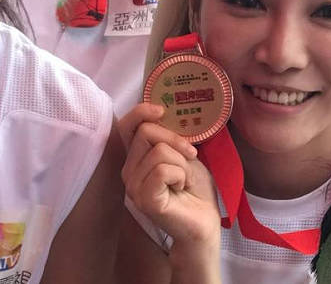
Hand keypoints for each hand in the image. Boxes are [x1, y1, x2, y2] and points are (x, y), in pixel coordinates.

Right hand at [119, 103, 220, 248]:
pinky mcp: (144, 199)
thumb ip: (167, 138)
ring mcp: (133, 187)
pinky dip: (180, 175)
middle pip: (146, 132)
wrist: (205, 220)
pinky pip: (163, 170)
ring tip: (184, 181)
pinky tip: (181, 189)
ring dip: (182, 164)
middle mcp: (129, 171)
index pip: (126, 127)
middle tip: (189, 159)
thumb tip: (160, 113)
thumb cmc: (195, 188)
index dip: (140, 112)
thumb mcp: (183, 153)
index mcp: (136, 158)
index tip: (161, 110)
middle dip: (176, 141)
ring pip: (158, 151)